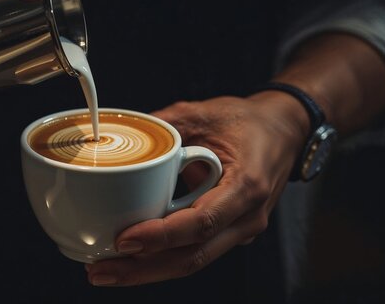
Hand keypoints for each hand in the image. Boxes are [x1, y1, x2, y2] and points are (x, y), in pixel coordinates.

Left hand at [85, 94, 309, 285]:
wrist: (284, 131)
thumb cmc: (248, 122)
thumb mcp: (205, 113)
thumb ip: (165, 122)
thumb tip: (123, 133)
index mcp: (246, 186)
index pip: (201, 223)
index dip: (161, 236)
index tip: (125, 239)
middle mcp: (247, 217)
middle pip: (193, 257)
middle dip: (144, 269)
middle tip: (101, 270)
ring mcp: (240, 230)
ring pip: (192, 261)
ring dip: (148, 271)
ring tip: (106, 271)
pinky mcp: (230, 233)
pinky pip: (194, 252)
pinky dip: (161, 259)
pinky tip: (131, 260)